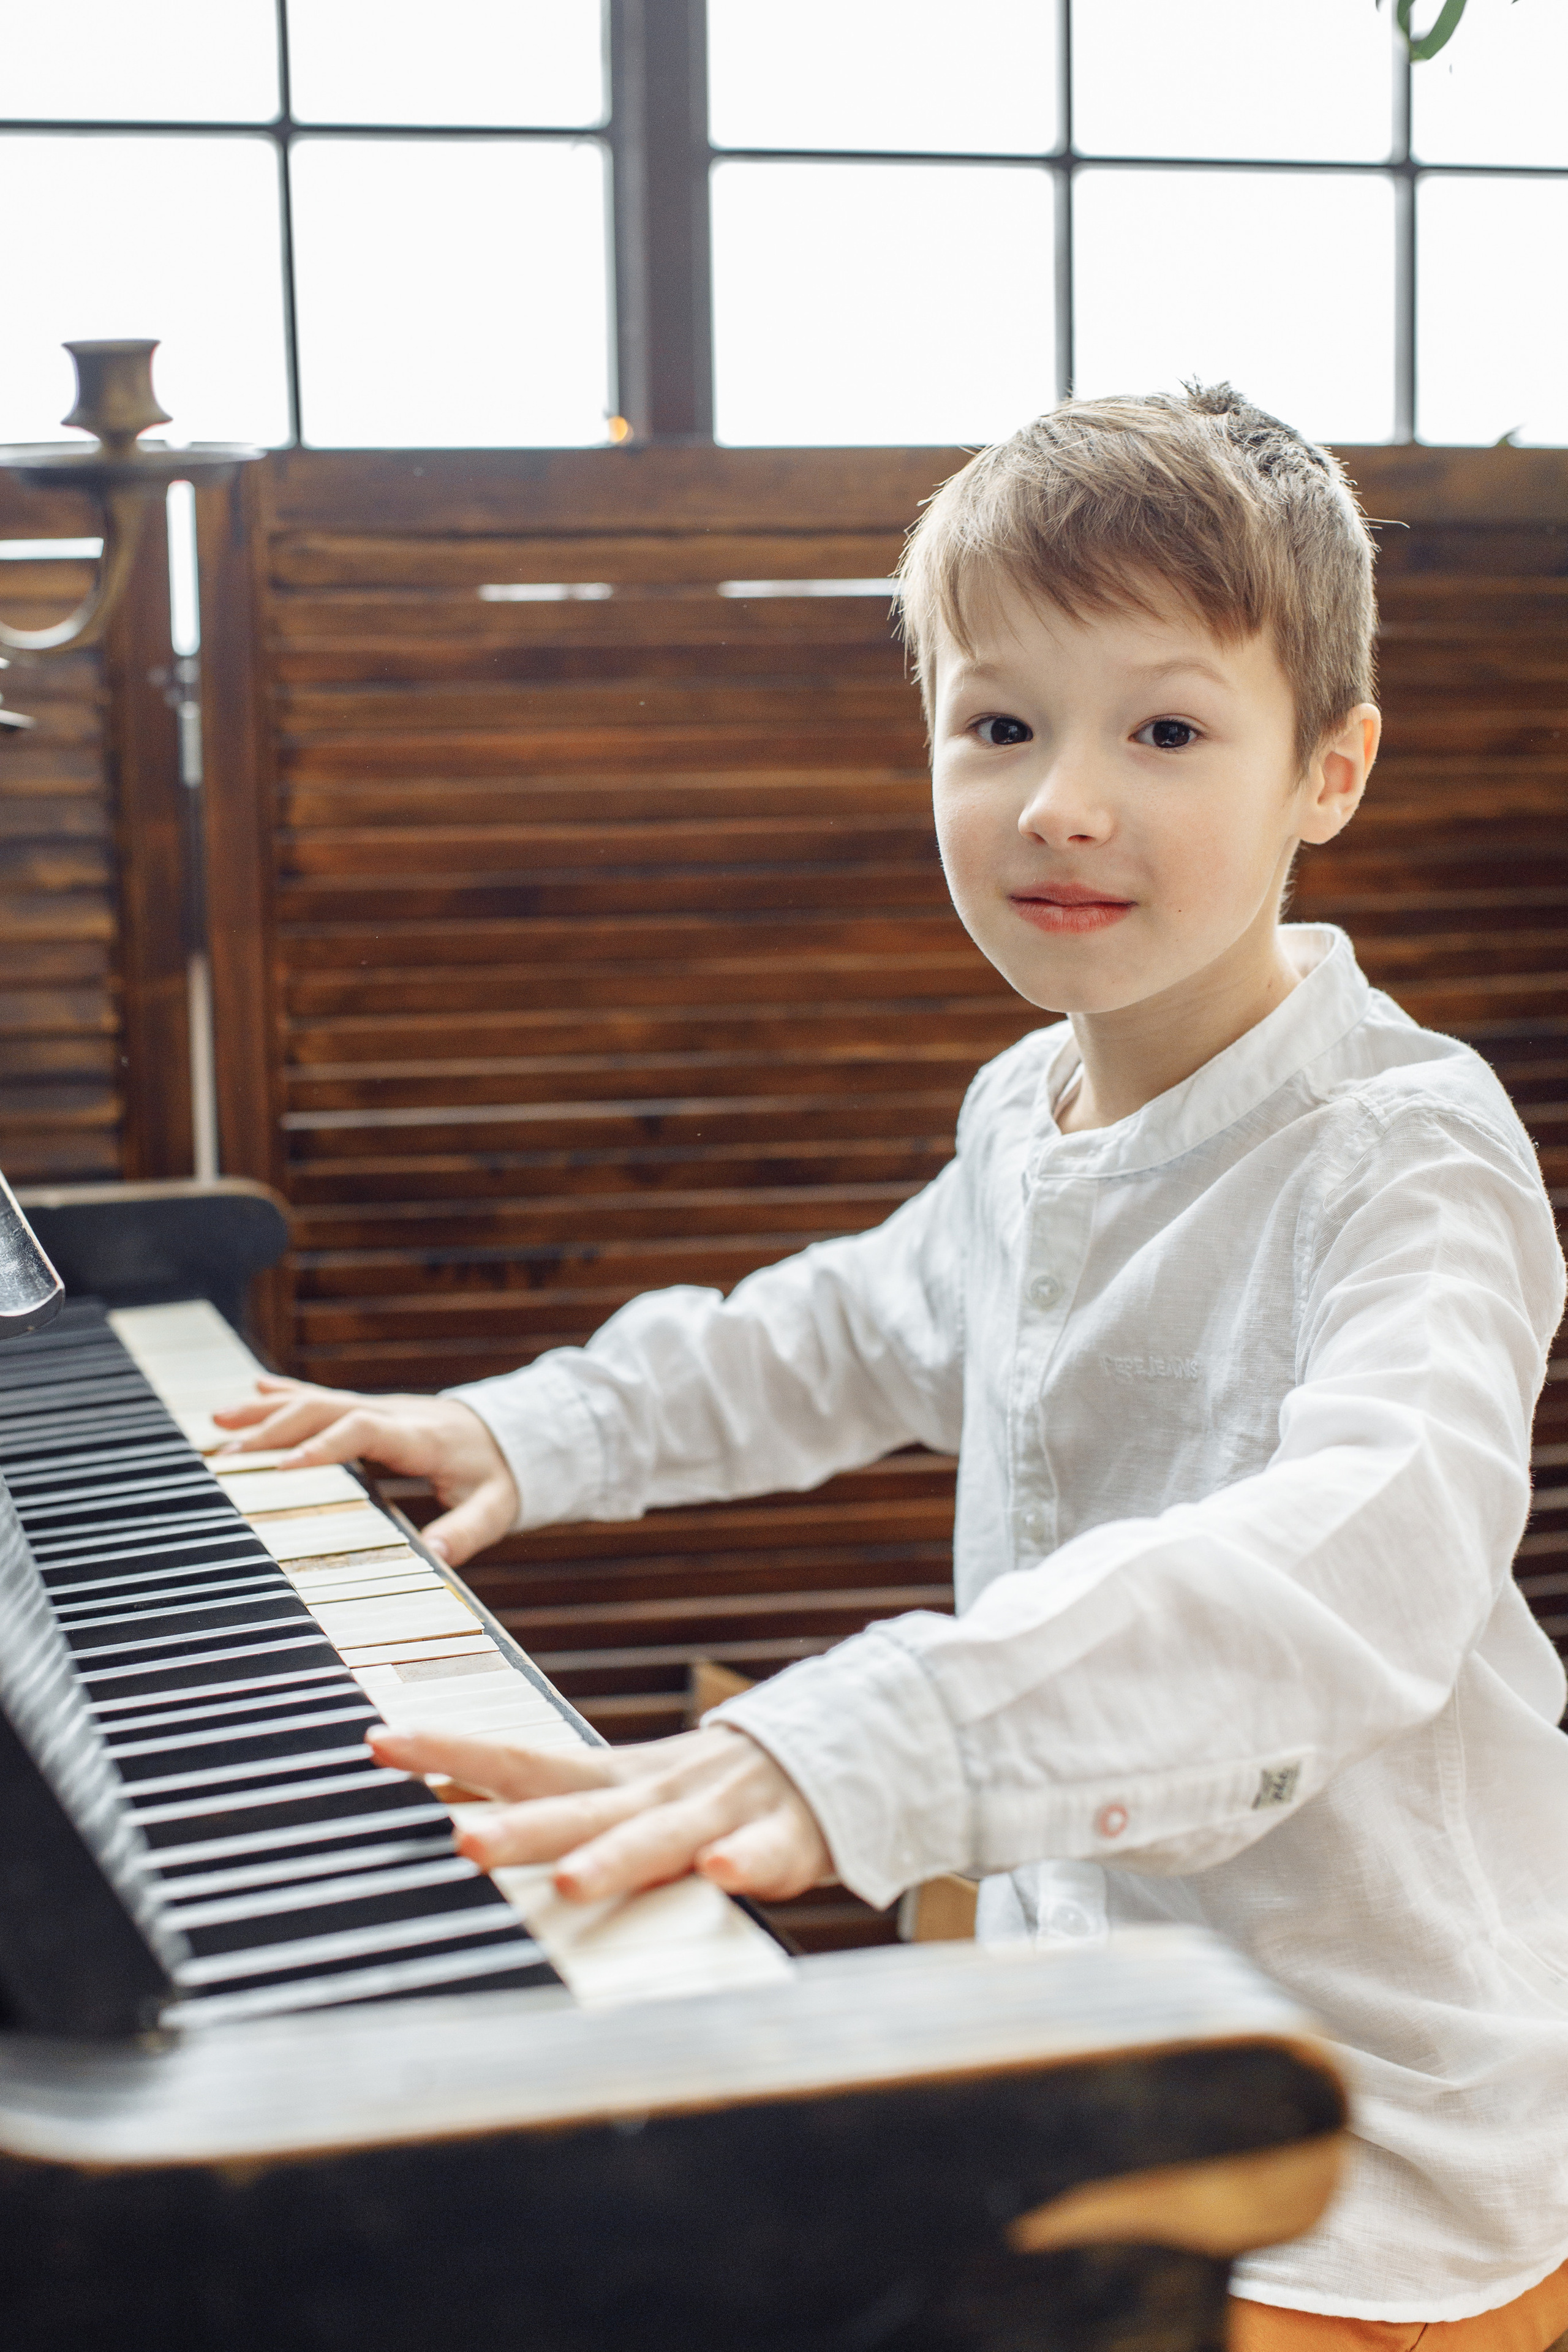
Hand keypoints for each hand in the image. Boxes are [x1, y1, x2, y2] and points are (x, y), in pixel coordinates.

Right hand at [212, 1379, 518, 1565]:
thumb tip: (435, 1556)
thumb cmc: (502, 1473)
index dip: (322, 1446)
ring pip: (316, 1399)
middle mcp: (393, 1415)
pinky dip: (286, 1394)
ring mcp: (379, 1408)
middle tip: (228, 1453)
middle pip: (325, 1408)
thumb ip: (467, 1531)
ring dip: (267, 1409)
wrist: (517, 1434)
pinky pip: (324, 1398)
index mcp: (419, 1437)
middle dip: (274, 1427)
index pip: (362, 1430)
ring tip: (218, 1420)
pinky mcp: (372, 1411)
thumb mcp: (496, 1506)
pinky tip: (252, 1391)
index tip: (282, 1468)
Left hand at [366, 1722, 832, 1903]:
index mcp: (615, 1779)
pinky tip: (723, 1874)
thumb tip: (451, 1808)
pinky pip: (764, 1854)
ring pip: (664, 1838)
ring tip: (574, 1883)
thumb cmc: (709, 1794)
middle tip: (458, 1840)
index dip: (452, 1750)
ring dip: (618, 1856)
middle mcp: (658, 1790)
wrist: (837, 1754)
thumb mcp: (628, 1793)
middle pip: (579, 1809)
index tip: (378, 1740)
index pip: (522, 1759)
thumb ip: (550, 1802)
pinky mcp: (789, 1837)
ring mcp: (722, 1812)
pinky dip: (745, 1863)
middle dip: (519, 1827)